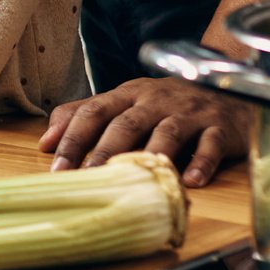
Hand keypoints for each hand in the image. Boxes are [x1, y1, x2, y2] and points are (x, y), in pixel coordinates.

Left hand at [39, 77, 251, 186]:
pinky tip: (190, 181)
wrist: (224, 88)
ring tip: (133, 180)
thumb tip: (45, 142)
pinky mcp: (219, 127)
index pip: (94, 112)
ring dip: (149, 155)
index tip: (56, 167)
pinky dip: (201, 162)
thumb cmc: (166, 102)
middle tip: (88, 179)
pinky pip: (211, 144)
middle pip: (127, 124)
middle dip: (104, 151)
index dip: (74, 138)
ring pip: (167, 132)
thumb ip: (85, 116)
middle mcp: (156, 101)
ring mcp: (189, 113)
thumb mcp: (124, 101)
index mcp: (128, 94)